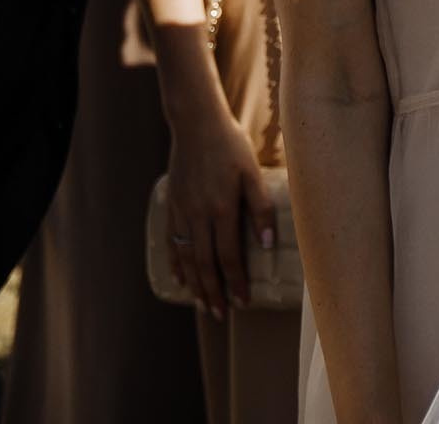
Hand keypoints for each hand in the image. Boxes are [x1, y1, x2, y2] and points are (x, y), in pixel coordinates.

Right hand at [164, 84, 278, 316]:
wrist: (196, 124)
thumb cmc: (231, 146)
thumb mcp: (252, 173)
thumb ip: (261, 208)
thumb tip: (267, 245)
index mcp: (221, 209)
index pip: (229, 256)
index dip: (236, 281)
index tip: (243, 302)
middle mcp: (197, 215)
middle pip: (204, 264)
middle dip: (213, 292)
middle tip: (219, 315)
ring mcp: (181, 212)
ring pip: (185, 257)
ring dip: (194, 283)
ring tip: (202, 304)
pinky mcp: (171, 205)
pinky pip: (171, 241)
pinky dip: (175, 262)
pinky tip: (180, 277)